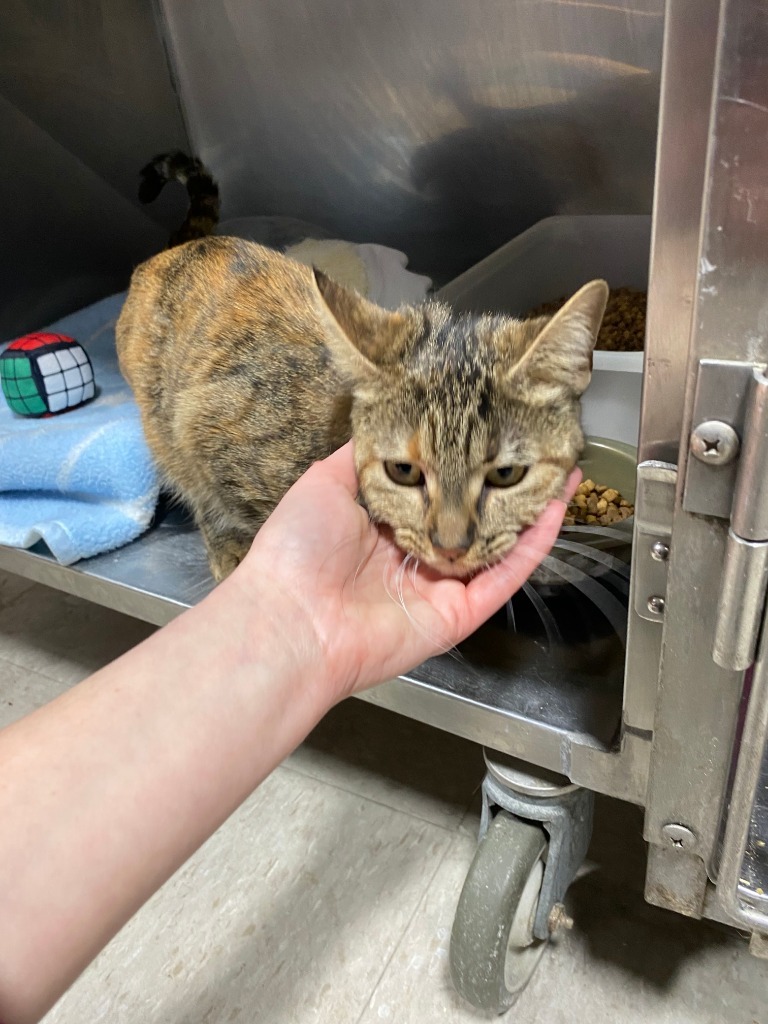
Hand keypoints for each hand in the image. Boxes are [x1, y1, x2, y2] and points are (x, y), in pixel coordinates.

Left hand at [230, 442, 578, 701]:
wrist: (290, 618)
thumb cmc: (297, 548)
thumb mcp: (327, 481)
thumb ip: (364, 455)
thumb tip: (385, 419)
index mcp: (386, 524)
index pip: (441, 488)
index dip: (469, 461)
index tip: (495, 429)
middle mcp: (416, 554)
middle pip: (476, 517)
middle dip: (507, 484)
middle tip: (540, 449)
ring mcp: (439, 586)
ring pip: (499, 547)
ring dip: (532, 512)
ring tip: (564, 474)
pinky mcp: (457, 614)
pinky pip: (503, 579)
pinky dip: (531, 548)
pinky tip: (555, 511)